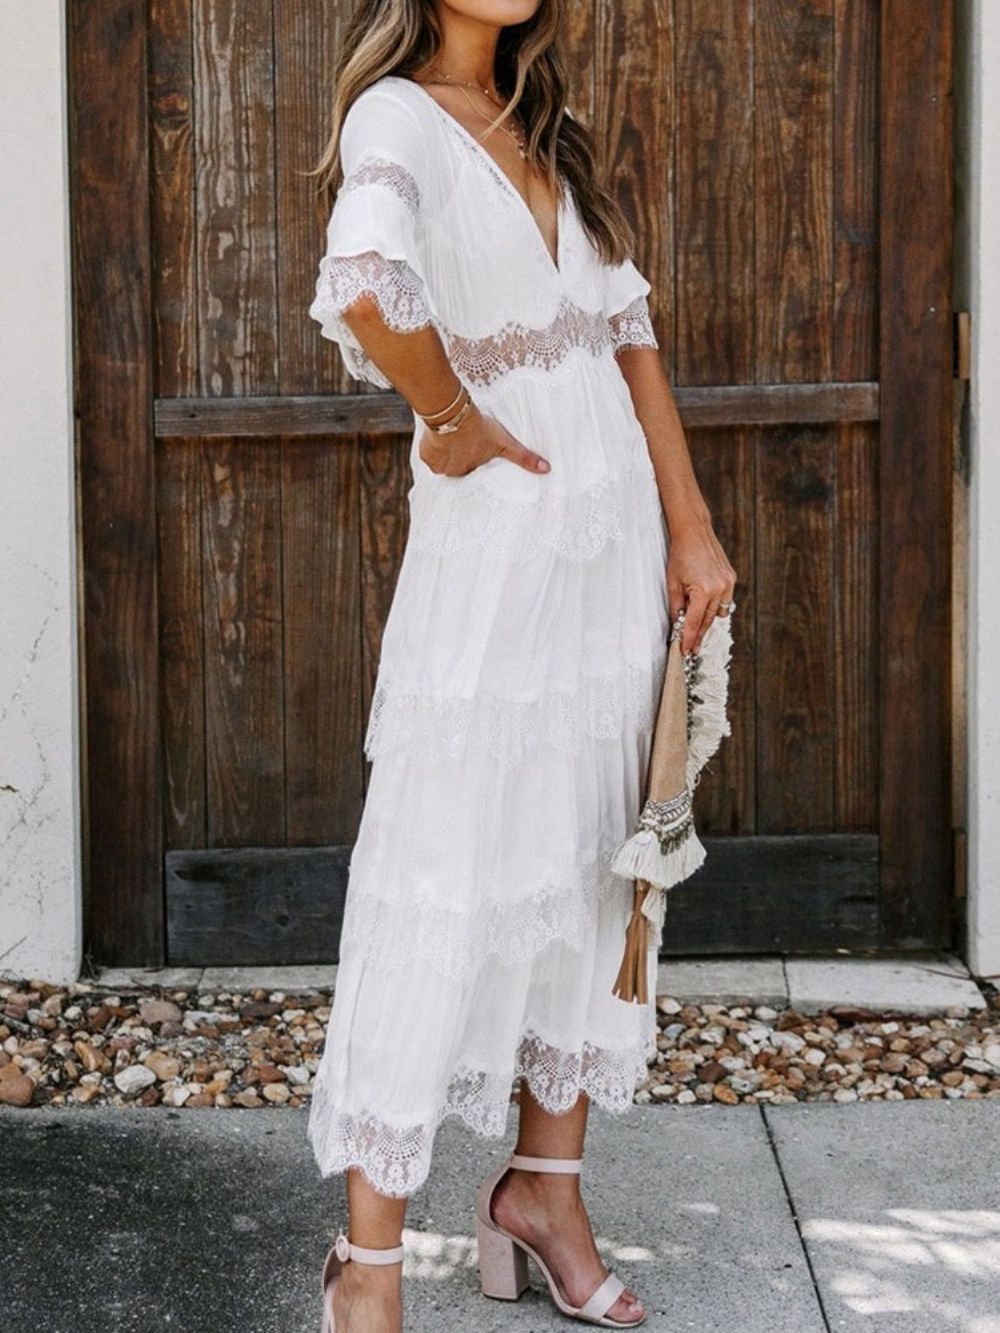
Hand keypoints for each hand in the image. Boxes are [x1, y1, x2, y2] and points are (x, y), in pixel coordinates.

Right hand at [418, 404, 549, 476]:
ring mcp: (437, 465)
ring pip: (442, 459)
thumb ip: (524, 458)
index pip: (471, 470)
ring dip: (445, 450)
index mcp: (469, 473)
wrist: (453, 413)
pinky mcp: (425, 454)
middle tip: (463, 442)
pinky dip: (433, 445)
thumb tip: (547, 470)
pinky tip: (440, 436)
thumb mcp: (505, 443)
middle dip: (459, 455)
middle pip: (456, 465)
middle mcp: (452, 473)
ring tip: (452, 437)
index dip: (472, 459)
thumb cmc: (480, 428)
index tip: (471, 450)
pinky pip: (429, 452)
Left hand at [666, 517, 737, 654]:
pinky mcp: (731, 578)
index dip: (689, 639)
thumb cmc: (680, 554)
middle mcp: (720, 588)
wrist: (694, 531)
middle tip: (690, 648)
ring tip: (695, 632)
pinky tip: (704, 610)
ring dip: (706, 622)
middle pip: (708, 621)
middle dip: (698, 635)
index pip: (695, 622)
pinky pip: (724, 601)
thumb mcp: (672, 583)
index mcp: (704, 590)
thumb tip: (678, 625)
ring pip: (717, 613)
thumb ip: (676, 607)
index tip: (685, 651)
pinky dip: (714, 607)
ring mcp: (728, 583)